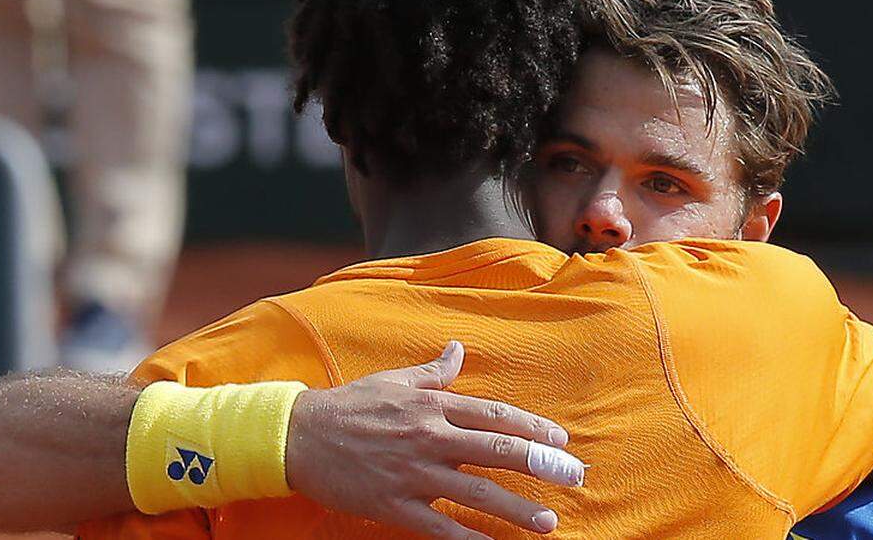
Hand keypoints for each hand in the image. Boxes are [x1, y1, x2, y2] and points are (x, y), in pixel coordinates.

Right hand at [285, 341, 580, 538]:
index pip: (495, 415)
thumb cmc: (350, 405)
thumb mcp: (394, 381)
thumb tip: (459, 350)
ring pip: (476, 492)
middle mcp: (429, 437)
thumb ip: (434, 372)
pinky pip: (439, 528)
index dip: (533, 427)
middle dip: (541, 464)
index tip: (562, 440)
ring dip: (517, 509)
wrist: (297, 435)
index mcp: (432, 405)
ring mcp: (413, 473)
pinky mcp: (393, 505)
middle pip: (497, 449)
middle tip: (575, 477)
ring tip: (549, 522)